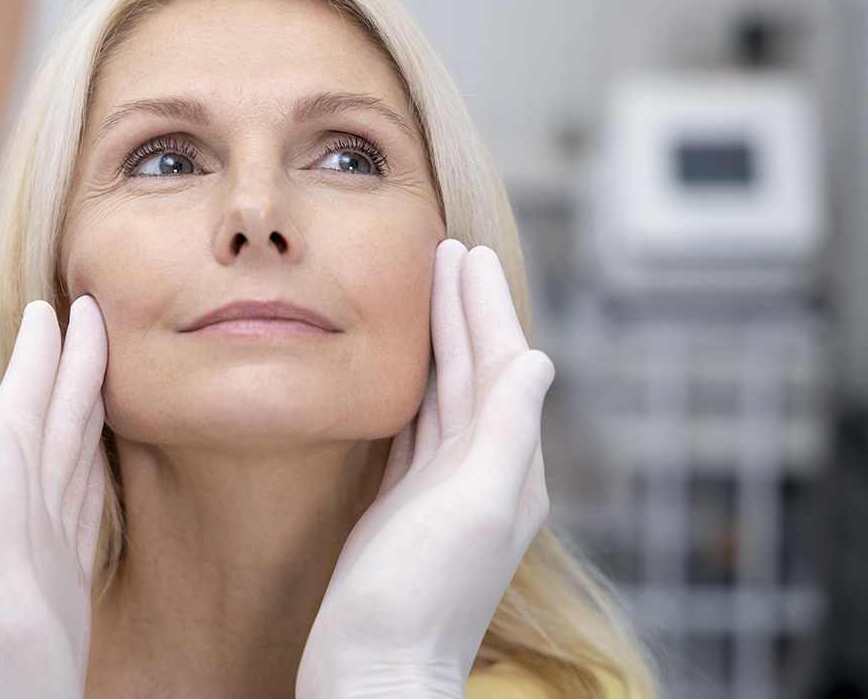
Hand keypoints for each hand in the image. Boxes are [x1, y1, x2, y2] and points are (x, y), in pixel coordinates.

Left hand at [0, 297, 107, 698]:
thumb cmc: (7, 686)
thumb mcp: (1, 596)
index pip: (20, 421)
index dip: (39, 365)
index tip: (55, 309)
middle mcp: (13, 525)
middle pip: (46, 428)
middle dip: (63, 369)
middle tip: (86, 313)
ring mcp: (36, 553)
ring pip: (62, 459)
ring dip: (75, 406)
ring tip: (93, 365)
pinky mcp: (59, 581)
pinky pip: (78, 502)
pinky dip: (88, 466)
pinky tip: (93, 455)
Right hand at [297, 241, 554, 698]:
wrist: (373, 669)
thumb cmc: (419, 596)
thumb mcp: (474, 505)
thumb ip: (507, 430)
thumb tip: (536, 358)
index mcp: (508, 467)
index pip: (501, 366)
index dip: (484, 308)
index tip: (465, 255)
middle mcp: (481, 472)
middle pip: (473, 371)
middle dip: (462, 310)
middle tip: (446, 252)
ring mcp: (441, 488)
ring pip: (444, 394)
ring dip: (438, 340)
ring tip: (425, 292)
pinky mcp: (403, 504)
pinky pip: (414, 427)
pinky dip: (413, 388)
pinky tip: (403, 372)